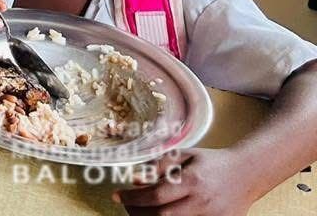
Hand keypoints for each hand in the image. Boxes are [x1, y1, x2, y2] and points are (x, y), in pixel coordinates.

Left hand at [115, 149, 253, 215]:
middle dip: (138, 213)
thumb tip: (136, 180)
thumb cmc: (211, 163)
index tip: (117, 196)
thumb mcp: (184, 155)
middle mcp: (202, 202)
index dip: (133, 198)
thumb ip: (159, 166)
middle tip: (126, 206)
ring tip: (140, 212)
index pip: (155, 195)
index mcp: (192, 181)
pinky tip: (160, 215)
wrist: (247, 174)